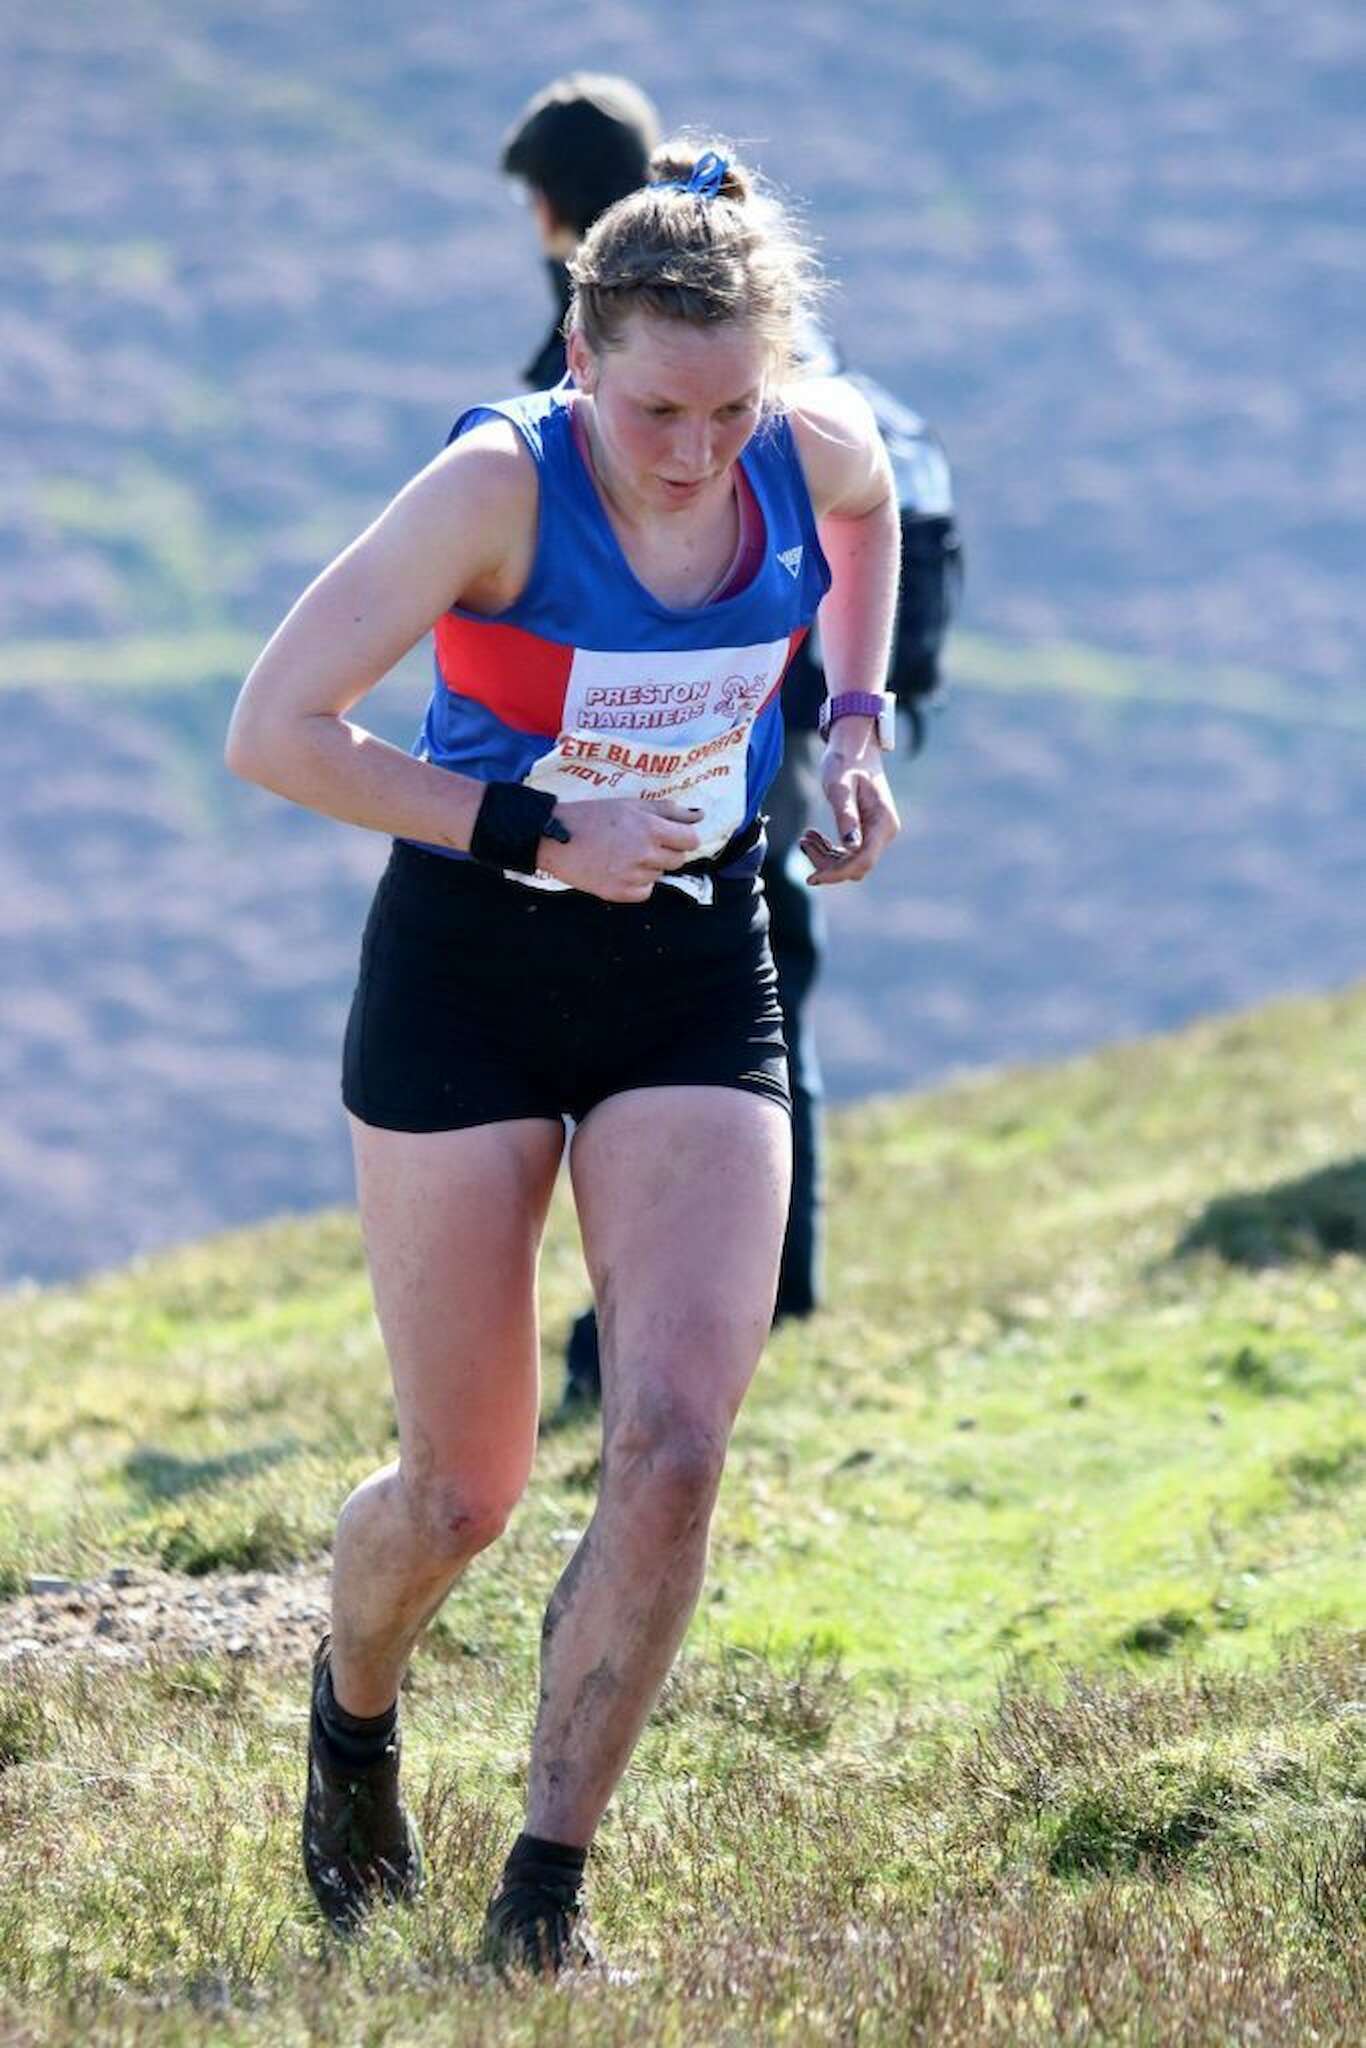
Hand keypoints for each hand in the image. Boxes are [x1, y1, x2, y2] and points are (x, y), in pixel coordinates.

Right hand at [536, 797, 702, 901]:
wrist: (555, 838)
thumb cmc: (593, 816)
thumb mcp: (631, 804)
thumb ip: (668, 811)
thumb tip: (699, 815)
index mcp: (651, 828)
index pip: (690, 840)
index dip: (682, 837)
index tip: (671, 835)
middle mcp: (645, 854)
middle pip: (678, 860)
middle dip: (666, 851)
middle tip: (643, 843)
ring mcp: (633, 876)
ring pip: (659, 874)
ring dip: (649, 866)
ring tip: (624, 854)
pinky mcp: (620, 893)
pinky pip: (645, 891)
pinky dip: (637, 883)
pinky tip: (620, 870)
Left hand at [801, 717, 899, 885]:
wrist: (855, 746)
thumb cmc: (845, 761)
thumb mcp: (839, 787)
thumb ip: (845, 815)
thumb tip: (850, 846)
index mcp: (882, 822)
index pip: (862, 861)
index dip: (837, 874)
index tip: (811, 878)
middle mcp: (885, 832)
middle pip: (856, 866)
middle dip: (827, 863)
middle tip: (803, 841)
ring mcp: (877, 833)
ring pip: (850, 862)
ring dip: (825, 856)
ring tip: (806, 836)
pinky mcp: (867, 831)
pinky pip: (848, 853)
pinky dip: (829, 850)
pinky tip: (812, 836)